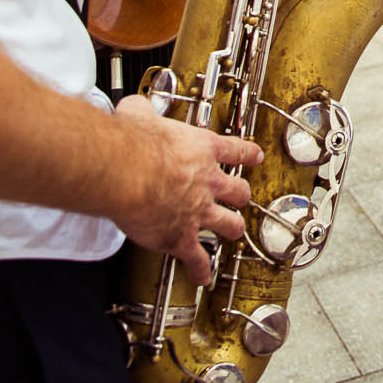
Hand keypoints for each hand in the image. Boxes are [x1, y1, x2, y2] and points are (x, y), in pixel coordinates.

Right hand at [109, 93, 264, 287]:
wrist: (126, 172)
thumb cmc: (132, 143)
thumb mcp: (139, 115)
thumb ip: (143, 111)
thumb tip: (133, 106)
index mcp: (201, 149)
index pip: (235, 149)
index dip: (248, 153)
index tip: (255, 156)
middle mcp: (207, 181)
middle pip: (238, 191)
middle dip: (240, 195)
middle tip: (240, 197)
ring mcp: (198, 211)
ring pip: (229, 224)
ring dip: (231, 228)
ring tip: (232, 232)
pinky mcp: (181, 237)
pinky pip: (197, 258)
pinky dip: (200, 269)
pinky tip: (202, 276)